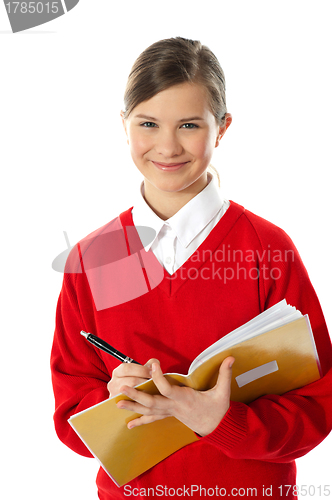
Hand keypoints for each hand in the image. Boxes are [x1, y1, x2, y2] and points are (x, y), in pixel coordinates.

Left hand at [116, 356, 234, 436]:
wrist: (217, 428)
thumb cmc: (218, 409)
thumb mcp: (223, 392)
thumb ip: (225, 374)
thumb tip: (231, 357)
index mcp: (184, 398)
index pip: (167, 388)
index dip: (159, 377)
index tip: (153, 364)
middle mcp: (174, 406)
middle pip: (152, 402)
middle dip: (136, 395)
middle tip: (122, 388)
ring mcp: (170, 412)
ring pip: (148, 411)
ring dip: (132, 406)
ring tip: (117, 403)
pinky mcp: (169, 415)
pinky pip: (152, 419)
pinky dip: (140, 420)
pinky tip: (129, 424)